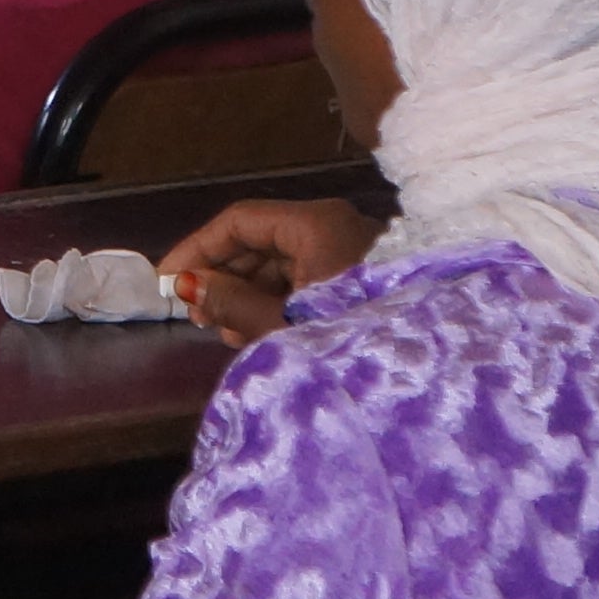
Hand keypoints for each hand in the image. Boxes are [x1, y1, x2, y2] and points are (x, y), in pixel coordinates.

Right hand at [154, 196, 380, 348]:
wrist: (431, 378)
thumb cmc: (352, 345)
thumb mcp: (283, 327)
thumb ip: (232, 304)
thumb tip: (189, 286)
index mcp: (318, 225)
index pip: (241, 220)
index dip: (198, 248)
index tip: (168, 280)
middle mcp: (338, 228)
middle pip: (262, 240)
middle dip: (224, 275)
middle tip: (195, 313)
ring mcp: (354, 254)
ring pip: (284, 262)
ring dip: (248, 293)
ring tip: (225, 332)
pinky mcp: (363, 282)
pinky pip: (307, 279)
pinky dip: (277, 301)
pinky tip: (259, 332)